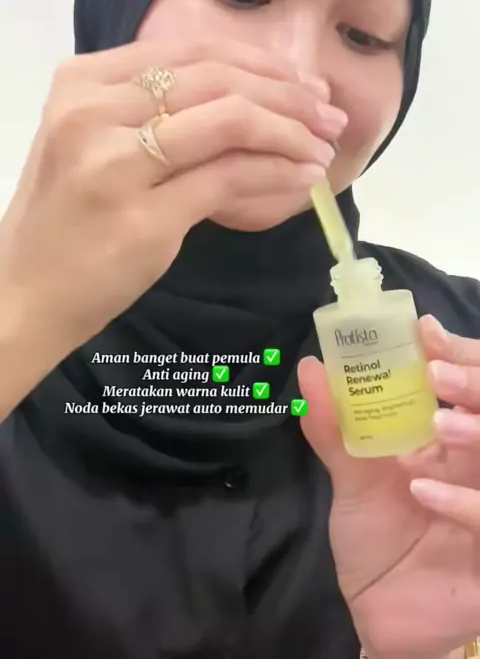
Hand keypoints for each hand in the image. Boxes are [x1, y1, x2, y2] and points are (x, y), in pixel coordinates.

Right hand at [0, 39, 345, 375]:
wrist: (23, 290)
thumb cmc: (63, 218)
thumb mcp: (93, 142)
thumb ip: (154, 111)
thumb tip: (250, 97)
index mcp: (83, 82)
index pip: (192, 51)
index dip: (260, 62)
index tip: (304, 81)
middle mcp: (95, 112)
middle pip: (217, 81)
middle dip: (288, 94)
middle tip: (330, 113)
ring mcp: (116, 165)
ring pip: (229, 123)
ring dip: (290, 132)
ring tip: (323, 145)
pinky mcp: (142, 219)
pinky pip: (228, 180)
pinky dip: (276, 174)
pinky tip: (302, 177)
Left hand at [298, 315, 479, 658]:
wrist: (377, 615)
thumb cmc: (376, 539)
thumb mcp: (352, 478)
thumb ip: (334, 426)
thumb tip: (311, 367)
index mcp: (453, 442)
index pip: (466, 389)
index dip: (455, 357)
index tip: (424, 331)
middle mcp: (478, 467)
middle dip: (474, 386)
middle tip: (439, 370)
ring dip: (476, 434)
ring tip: (437, 422)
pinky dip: (466, 502)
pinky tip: (423, 490)